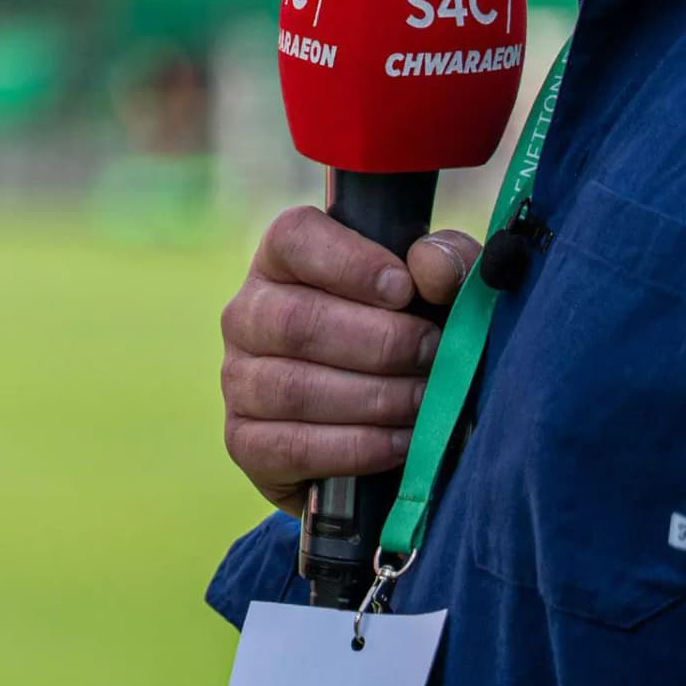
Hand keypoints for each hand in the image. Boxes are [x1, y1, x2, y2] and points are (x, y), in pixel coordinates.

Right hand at [219, 207, 482, 514]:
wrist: (390, 433)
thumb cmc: (411, 345)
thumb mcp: (441, 295)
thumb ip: (446, 263)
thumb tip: (431, 268)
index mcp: (283, 263)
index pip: (293, 239)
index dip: (349, 262)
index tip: (403, 288)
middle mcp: (247, 315)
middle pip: (295, 320)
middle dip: (380, 343)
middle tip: (433, 355)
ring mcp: (239, 380)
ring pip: (294, 387)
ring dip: (375, 399)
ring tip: (425, 402)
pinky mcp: (245, 442)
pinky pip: (295, 446)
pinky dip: (359, 447)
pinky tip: (402, 443)